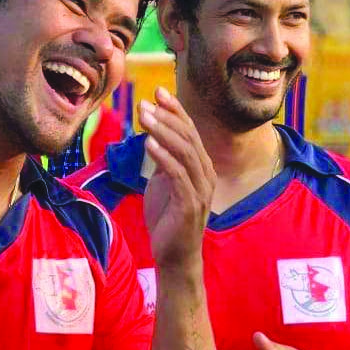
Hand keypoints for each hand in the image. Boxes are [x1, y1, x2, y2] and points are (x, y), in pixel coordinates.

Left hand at [140, 87, 214, 272]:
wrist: (175, 257)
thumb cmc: (168, 220)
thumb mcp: (164, 184)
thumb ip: (164, 162)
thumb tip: (154, 137)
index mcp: (201, 167)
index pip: (190, 131)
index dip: (175, 110)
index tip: (157, 92)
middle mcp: (206, 175)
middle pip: (188, 137)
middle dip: (166, 116)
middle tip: (145, 101)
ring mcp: (200, 190)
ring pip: (184, 152)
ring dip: (162, 132)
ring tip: (143, 116)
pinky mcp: (190, 205)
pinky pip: (177, 175)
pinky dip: (163, 157)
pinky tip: (148, 144)